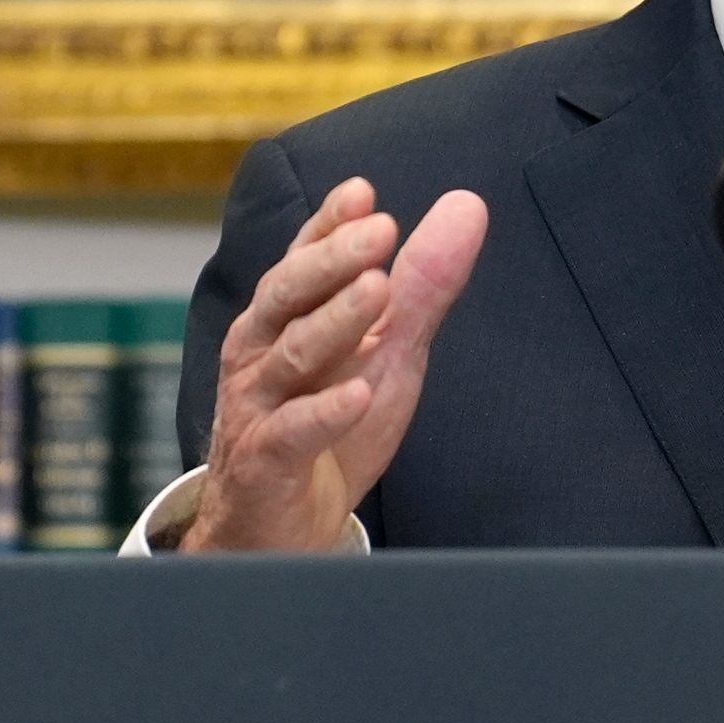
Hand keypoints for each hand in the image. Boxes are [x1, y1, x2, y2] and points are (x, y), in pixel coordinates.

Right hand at [183, 179, 487, 552]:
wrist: (279, 529)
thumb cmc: (330, 428)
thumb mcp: (388, 350)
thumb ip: (423, 284)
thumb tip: (467, 206)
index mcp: (285, 319)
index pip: (303, 259)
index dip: (329, 226)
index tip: (364, 193)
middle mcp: (260, 353)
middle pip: (288, 295)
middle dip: (334, 260)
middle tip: (382, 229)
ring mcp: (256, 407)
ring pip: (290, 355)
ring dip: (335, 321)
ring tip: (378, 288)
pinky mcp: (265, 463)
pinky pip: (291, 433)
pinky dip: (325, 413)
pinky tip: (360, 393)